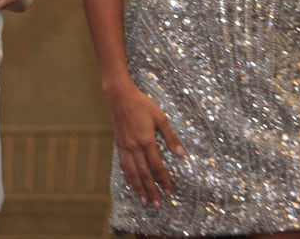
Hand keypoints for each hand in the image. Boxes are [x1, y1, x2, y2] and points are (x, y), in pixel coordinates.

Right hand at [108, 83, 183, 206]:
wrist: (119, 96)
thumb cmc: (142, 104)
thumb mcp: (161, 118)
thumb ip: (171, 137)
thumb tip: (181, 154)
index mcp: (146, 141)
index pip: (157, 166)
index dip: (164, 180)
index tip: (169, 191)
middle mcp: (134, 147)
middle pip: (143, 173)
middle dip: (151, 190)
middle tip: (156, 203)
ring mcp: (125, 146)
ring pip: (132, 172)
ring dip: (138, 187)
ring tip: (143, 200)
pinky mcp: (119, 144)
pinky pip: (123, 164)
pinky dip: (128, 176)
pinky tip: (131, 183)